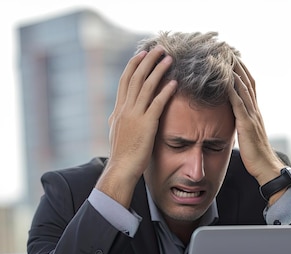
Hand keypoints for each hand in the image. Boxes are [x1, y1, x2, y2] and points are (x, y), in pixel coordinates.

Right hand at [96, 46, 176, 206]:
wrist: (121, 169)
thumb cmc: (122, 154)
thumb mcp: (116, 132)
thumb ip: (118, 119)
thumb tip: (116, 113)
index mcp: (118, 110)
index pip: (125, 81)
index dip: (134, 66)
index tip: (142, 54)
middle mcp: (125, 109)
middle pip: (136, 77)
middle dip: (148, 61)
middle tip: (159, 48)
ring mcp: (135, 116)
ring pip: (147, 86)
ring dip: (158, 70)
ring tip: (169, 59)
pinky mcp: (146, 125)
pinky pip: (157, 104)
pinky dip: (166, 91)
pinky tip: (174, 83)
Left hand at [228, 58, 284, 187]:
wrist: (266, 167)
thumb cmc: (256, 154)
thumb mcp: (247, 134)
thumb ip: (241, 122)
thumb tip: (233, 118)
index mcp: (254, 111)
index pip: (248, 84)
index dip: (240, 69)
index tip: (231, 56)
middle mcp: (254, 109)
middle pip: (246, 80)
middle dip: (236, 64)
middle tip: (226, 49)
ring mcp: (252, 115)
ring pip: (243, 88)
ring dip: (233, 72)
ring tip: (223, 58)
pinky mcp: (247, 124)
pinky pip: (238, 103)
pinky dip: (231, 90)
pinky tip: (224, 81)